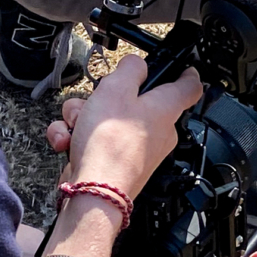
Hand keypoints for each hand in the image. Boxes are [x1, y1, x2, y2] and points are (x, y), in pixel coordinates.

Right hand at [46, 51, 202, 201]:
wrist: (93, 191)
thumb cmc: (110, 144)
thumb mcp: (117, 88)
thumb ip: (129, 69)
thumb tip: (136, 64)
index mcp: (165, 109)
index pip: (188, 87)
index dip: (186, 72)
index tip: (184, 66)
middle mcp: (156, 131)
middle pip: (133, 100)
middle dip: (104, 96)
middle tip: (95, 99)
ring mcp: (135, 149)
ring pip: (107, 118)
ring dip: (83, 117)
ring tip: (76, 125)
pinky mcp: (115, 162)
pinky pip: (95, 140)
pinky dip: (76, 138)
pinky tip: (68, 142)